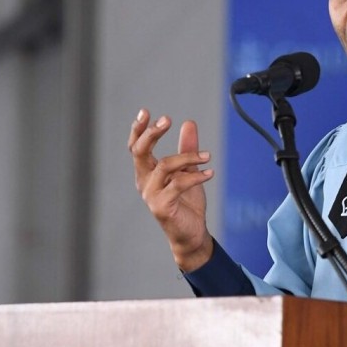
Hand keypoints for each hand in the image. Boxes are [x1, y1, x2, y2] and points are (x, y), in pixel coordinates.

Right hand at [128, 110, 214, 269]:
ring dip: (187, 157)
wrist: (191, 235)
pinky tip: (210, 172)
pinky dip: (196, 176)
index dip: (138, 129)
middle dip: (151, 133)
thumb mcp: (188, 171)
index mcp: (147, 173)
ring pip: (164, 166)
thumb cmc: (186, 204)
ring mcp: (151, 195)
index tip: (146, 111)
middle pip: (139, 151)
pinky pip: (178, 184)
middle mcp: (144, 182)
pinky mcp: (161, 207)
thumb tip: (188, 123)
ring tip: (206, 156)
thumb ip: (186, 149)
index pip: (136, 147)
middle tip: (167, 120)